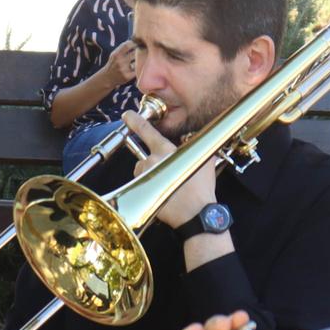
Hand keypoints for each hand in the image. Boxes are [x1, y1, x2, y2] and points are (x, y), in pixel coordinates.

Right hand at [106, 40, 137, 83]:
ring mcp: (124, 69)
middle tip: (144, 50)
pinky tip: (136, 68)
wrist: (107, 78)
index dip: (135, 43)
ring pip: (137, 61)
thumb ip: (123, 48)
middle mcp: (120, 61)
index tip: (139, 43)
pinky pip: (137, 70)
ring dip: (140, 60)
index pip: (128, 45)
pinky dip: (138, 68)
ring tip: (139, 60)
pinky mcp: (128, 76)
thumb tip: (136, 40)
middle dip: (140, 51)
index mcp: (116, 54)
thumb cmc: (113, 64)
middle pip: (135, 52)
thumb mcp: (115, 54)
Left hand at [122, 107, 216, 227]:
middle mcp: (151, 161)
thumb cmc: (200, 189)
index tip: (126, 115)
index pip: (146, 131)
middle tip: (166, 173)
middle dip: (153, 163)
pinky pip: (142, 183)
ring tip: (166, 184)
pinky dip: (149, 186)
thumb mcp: (203, 160)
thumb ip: (195, 146)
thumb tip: (193, 139)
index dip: (135, 121)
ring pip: (142, 170)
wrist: (195, 213)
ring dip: (150, 174)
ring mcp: (145, 176)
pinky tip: (163, 192)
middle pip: (144, 156)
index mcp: (166, 150)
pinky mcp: (142, 190)